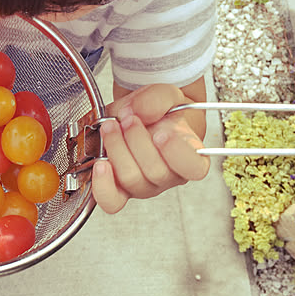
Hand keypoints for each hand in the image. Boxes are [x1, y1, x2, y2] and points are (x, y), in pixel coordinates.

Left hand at [91, 84, 209, 213]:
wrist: (139, 116)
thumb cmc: (158, 112)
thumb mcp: (165, 95)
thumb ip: (157, 99)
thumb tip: (141, 111)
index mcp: (189, 156)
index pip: (193, 167)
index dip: (176, 153)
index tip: (161, 133)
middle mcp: (168, 176)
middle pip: (155, 171)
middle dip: (137, 139)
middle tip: (129, 118)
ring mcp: (143, 185)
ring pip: (131, 179)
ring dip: (117, 149)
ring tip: (111, 126)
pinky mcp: (120, 188)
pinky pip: (112, 200)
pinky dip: (103, 184)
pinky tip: (101, 164)